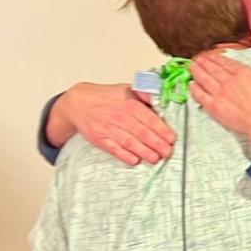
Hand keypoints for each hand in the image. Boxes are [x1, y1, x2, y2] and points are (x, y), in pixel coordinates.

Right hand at [53, 82, 175, 164]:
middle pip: (141, 132)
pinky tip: (135, 161)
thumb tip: (160, 98)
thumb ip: (145, 94)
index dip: (161, 130)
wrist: (78, 103)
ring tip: (155, 159)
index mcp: (129, 104)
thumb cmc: (106, 97)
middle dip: (156, 144)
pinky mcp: (99, 139)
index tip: (172, 138)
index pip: (149, 119)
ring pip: (129, 142)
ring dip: (144, 152)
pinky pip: (113, 149)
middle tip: (168, 152)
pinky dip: (124, 156)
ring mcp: (108, 129)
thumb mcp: (127, 89)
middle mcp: (119, 117)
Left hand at [190, 46, 250, 152]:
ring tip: (191, 66)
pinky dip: (194, 89)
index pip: (226, 63)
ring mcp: (220, 93)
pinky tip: (191, 85)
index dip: (217, 59)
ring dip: (197, 71)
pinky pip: (201, 96)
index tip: (212, 56)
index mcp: (242, 72)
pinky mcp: (215, 107)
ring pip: (204, 79)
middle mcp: (228, 81)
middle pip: (213, 69)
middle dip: (204, 63)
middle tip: (197, 59)